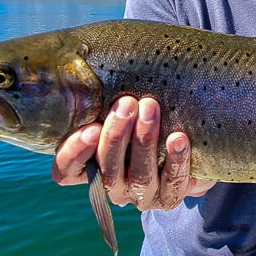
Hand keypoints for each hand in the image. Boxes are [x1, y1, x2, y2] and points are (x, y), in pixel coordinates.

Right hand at [50, 96, 213, 209]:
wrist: (188, 143)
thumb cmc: (142, 116)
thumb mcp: (120, 110)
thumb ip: (103, 98)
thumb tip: (90, 58)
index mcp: (90, 167)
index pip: (67, 170)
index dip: (75, 153)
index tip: (91, 128)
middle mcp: (113, 186)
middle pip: (107, 170)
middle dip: (116, 136)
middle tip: (127, 104)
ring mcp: (141, 195)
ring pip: (139, 176)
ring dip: (144, 140)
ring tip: (150, 109)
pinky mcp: (170, 197)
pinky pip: (172, 182)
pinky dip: (175, 159)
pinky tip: (178, 138)